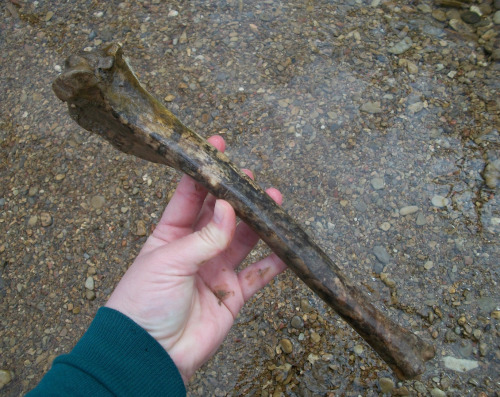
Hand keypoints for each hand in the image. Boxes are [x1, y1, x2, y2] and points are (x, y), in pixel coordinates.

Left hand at [105, 136, 286, 382]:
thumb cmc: (144, 303)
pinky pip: (259, 275)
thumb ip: (204, 237)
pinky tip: (288, 247)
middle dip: (236, 195)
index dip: (203, 172)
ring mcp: (216, 271)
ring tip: (273, 201)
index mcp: (170, 235)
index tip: (216, 147)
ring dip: (259, 222)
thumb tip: (228, 208)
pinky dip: (274, 263)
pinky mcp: (233, 295)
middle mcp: (196, 249)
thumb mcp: (169, 261)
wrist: (149, 355)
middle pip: (221, 215)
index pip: (189, 196)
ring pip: (243, 240)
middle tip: (250, 178)